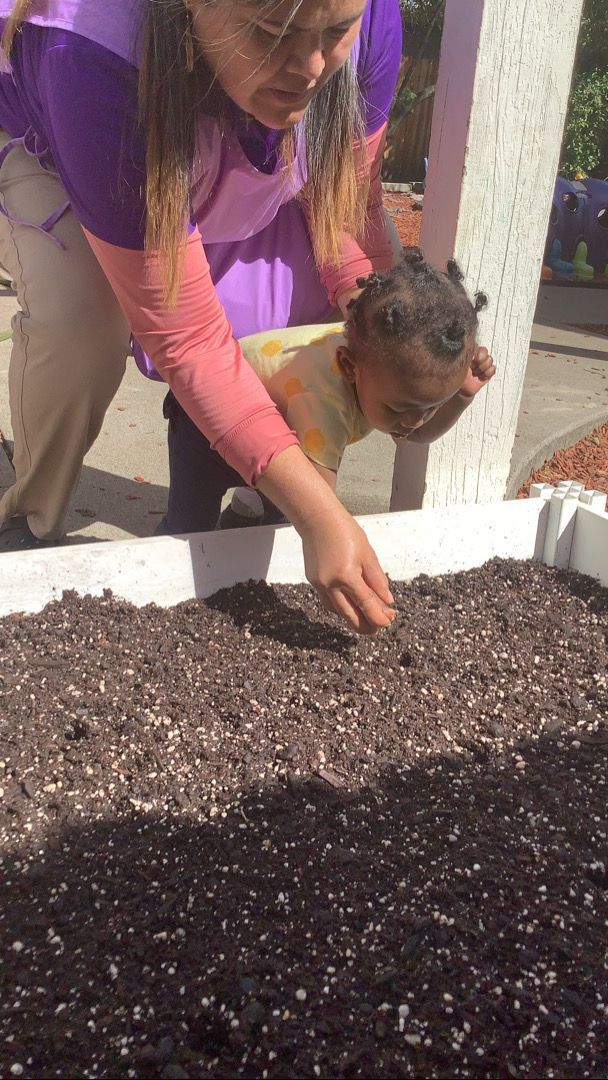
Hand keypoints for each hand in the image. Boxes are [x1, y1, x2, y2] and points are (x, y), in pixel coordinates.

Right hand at [257, 445, 395, 634]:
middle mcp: (330, 584)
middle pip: (350, 616)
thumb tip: (386, 601)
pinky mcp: (314, 582)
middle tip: (379, 627)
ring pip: (338, 612)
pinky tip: (351, 606)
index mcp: (347, 576)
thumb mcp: (367, 554)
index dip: (379, 617)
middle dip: (366, 625)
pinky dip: (341, 608)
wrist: (317, 519)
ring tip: (367, 618)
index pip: (366, 604)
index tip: (388, 622)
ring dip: (353, 618)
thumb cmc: (344, 531)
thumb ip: (378, 580)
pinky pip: (329, 603)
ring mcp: (319, 585)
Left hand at [458, 345, 495, 398]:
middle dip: (479, 360)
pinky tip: (481, 377)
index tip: (472, 360)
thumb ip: (464, 354)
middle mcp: (477, 357)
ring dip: (482, 368)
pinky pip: (493, 368)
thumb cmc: (457, 376)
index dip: (476, 352)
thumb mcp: (459, 363)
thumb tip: (469, 344)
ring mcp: (483, 364)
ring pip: (490, 359)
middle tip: (473, 368)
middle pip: (484, 351)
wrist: (461, 389)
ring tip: (475, 373)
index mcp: (469, 353)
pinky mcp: (488, 372)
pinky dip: (487, 373)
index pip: (476, 345)